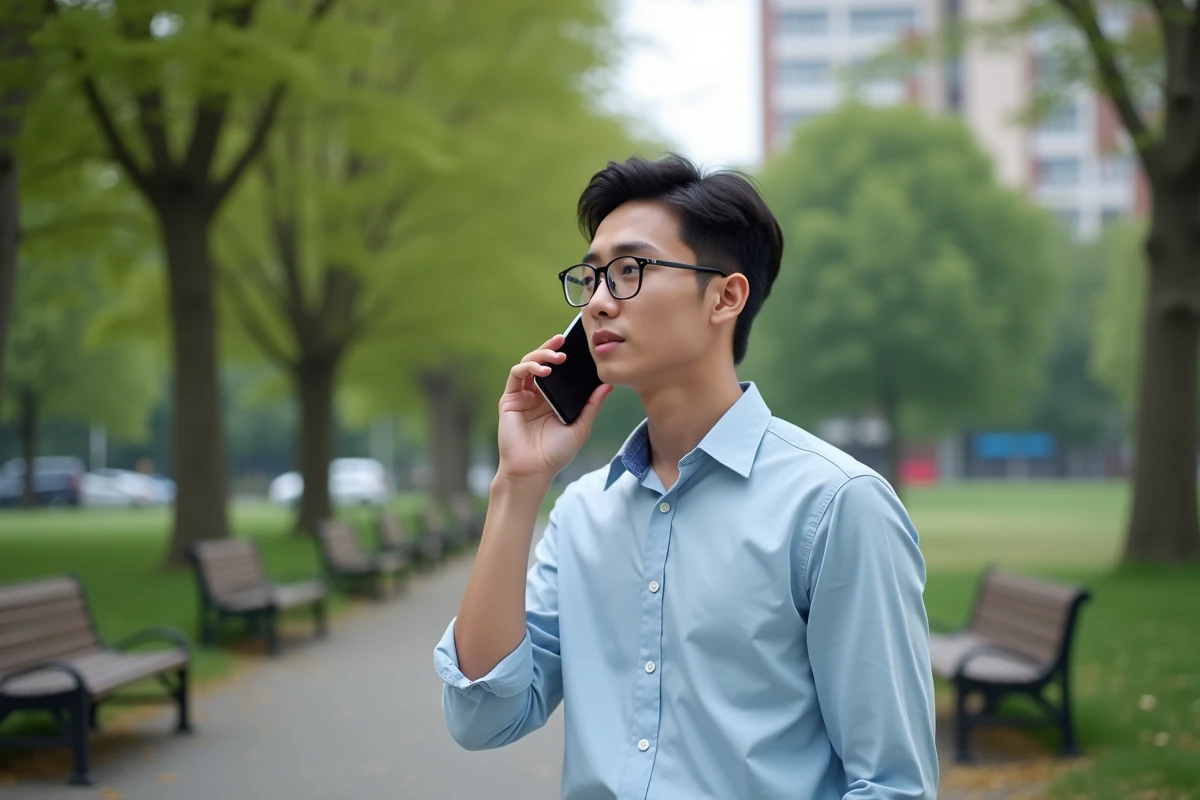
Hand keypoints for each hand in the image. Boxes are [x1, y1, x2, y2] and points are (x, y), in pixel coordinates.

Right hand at [496, 334, 612, 484]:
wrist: (534, 470)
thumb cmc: (556, 453)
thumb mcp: (581, 426)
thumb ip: (592, 405)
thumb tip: (608, 385)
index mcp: (553, 399)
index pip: (559, 371)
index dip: (565, 355)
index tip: (579, 345)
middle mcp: (537, 394)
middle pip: (541, 361)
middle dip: (551, 347)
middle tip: (564, 340)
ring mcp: (522, 395)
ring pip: (528, 363)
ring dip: (540, 355)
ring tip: (556, 357)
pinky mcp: (510, 399)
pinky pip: (516, 375)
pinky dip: (528, 367)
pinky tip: (542, 370)